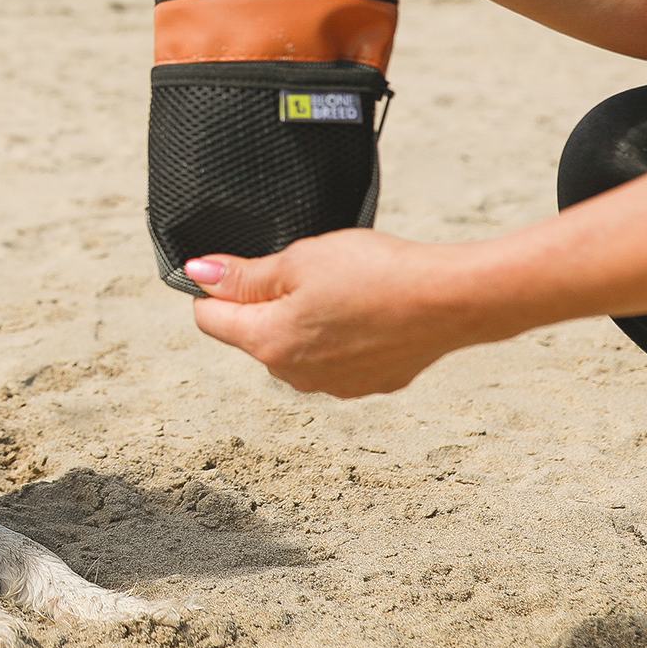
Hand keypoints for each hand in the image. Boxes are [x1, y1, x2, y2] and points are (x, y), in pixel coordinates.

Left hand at [186, 230, 518, 397]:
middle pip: (254, 335)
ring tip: (344, 289)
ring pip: (296, 347)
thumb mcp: (299, 260)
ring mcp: (332, 386)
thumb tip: (197, 275)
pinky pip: (335, 358)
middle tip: (306, 269)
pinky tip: (368, 311)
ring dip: (304, 320)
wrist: (449, 300)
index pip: (210, 319)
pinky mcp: (367, 385)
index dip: (216, 286)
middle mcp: (294, 376)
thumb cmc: (375, 272)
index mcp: (268, 343)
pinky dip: (341, 335)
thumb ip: (244, 275)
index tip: (242, 266)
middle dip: (266, 303)